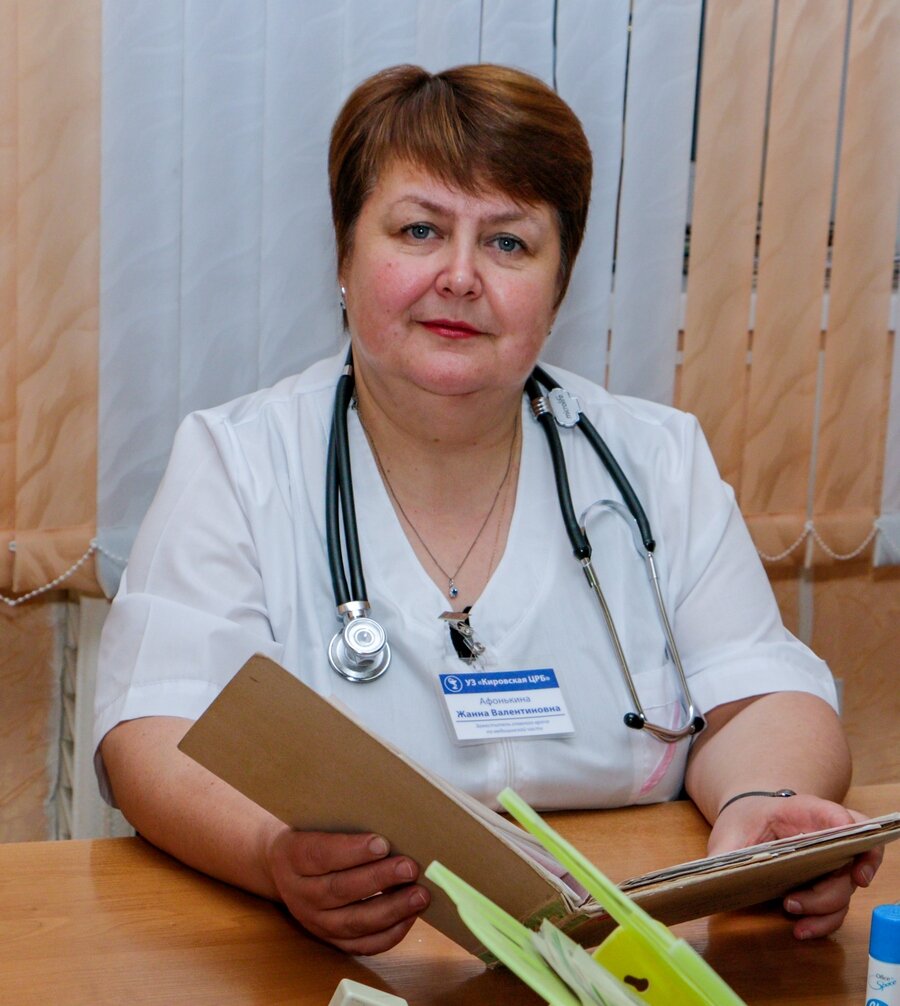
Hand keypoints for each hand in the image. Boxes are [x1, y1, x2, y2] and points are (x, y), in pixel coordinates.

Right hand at [263, 827, 429, 953]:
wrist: (284, 867)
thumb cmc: (312, 834)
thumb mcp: (317, 820)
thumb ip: (345, 822)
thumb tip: (391, 822)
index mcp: (292, 857)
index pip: (321, 855)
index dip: (352, 851)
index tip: (383, 844)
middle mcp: (300, 894)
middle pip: (340, 890)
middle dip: (379, 880)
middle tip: (410, 868)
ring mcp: (315, 921)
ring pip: (353, 922)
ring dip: (391, 910)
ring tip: (419, 895)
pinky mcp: (331, 939)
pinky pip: (362, 945)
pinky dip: (389, 934)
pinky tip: (410, 916)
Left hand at [708, 794, 882, 939]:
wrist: (750, 819)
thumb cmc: (746, 819)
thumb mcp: (731, 830)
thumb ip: (726, 851)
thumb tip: (713, 876)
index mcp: (808, 812)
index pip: (843, 820)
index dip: (856, 844)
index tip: (855, 872)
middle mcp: (829, 837)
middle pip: (849, 866)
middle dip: (828, 894)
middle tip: (791, 903)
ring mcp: (832, 861)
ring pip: (845, 891)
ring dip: (826, 913)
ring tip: (797, 924)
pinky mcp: (827, 882)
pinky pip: (836, 905)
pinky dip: (825, 920)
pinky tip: (803, 929)